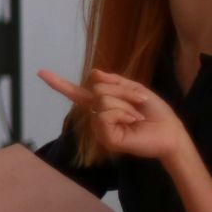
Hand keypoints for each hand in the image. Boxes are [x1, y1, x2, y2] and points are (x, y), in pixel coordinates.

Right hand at [40, 69, 193, 163]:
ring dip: (125, 104)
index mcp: (104, 104)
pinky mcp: (106, 138)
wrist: (171, 132)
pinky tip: (133, 122)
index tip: (41, 73)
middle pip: (97, 89)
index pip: (78, 93)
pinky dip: (123, 114)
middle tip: (139, 102)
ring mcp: (101, 129)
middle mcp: (98, 116)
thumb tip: (94, 73)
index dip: (59, 83)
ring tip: (137, 116)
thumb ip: (115, 82)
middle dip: (122, 91)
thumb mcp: (137, 90)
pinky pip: (106, 115)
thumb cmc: (156, 113)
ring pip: (102, 101)